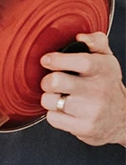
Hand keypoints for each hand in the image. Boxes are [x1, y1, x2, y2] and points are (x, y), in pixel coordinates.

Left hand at [40, 32, 125, 146]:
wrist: (121, 119)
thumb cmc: (106, 85)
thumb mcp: (106, 60)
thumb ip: (96, 42)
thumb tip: (81, 36)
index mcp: (103, 70)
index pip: (82, 62)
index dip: (59, 59)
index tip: (46, 60)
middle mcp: (98, 90)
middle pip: (56, 82)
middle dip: (47, 80)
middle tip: (52, 81)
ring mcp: (91, 111)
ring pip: (49, 100)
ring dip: (49, 98)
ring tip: (61, 97)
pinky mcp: (83, 128)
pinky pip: (52, 118)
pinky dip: (54, 115)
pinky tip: (65, 111)